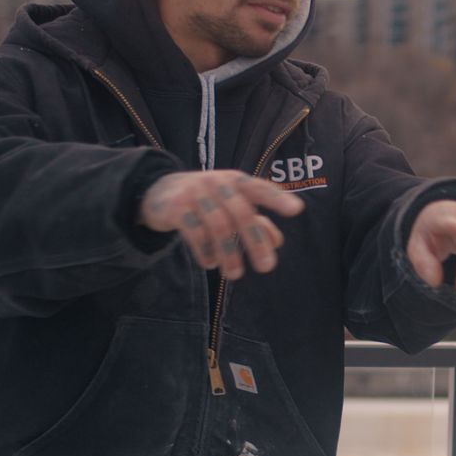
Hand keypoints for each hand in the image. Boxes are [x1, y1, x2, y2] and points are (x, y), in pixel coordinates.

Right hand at [141, 170, 304, 279]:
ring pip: (219, 227)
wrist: (158, 192)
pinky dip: (205, 251)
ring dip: (229, 254)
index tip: (297, 210)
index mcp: (236, 181)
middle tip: (267, 268)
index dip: (278, 198)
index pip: (260, 189)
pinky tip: (211, 264)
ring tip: (235, 274)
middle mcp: (218, 183)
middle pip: (242, 213)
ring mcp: (196, 194)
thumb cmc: (206, 200)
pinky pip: (195, 233)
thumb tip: (277, 243)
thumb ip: (255, 220)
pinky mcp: (177, 208)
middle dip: (256, 242)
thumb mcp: (230, 204)